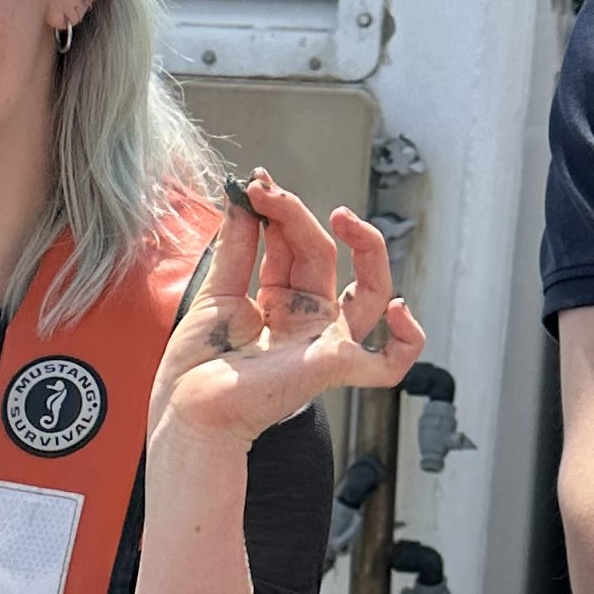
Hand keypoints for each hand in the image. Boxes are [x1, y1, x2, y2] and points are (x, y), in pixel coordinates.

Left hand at [151, 171, 421, 447]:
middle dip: (296, 216)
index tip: (256, 184)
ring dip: (367, 248)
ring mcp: (324, 342)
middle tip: (269, 192)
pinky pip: (388, 363)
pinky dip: (407, 340)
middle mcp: (308, 320)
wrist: (186, 410)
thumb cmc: (196, 366)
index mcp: (281, 303)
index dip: (280, 211)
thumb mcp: (215, 292)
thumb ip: (237, 246)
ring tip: (343, 218)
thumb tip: (244, 199)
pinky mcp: (333, 366)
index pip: (294, 245)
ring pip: (370, 292)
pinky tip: (399, 310)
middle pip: (323, 254)